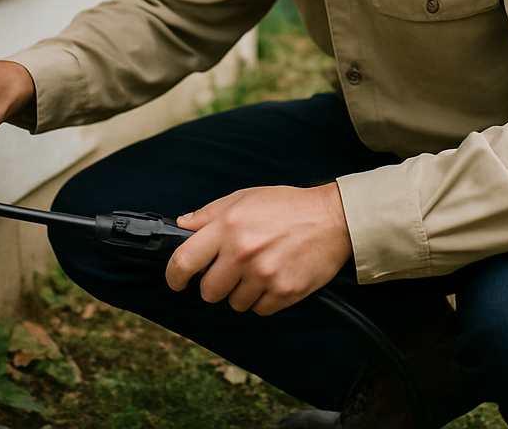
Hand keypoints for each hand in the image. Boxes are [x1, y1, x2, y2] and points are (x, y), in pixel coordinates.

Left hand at [165, 183, 352, 315]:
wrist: (332, 219)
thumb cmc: (287, 206)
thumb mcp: (244, 198)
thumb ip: (209, 214)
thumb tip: (182, 226)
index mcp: (228, 226)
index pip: (185, 261)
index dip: (174, 276)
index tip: (176, 281)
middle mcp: (243, 252)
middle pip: (208, 291)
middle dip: (213, 284)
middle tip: (228, 271)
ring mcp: (263, 275)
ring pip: (233, 303)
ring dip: (240, 292)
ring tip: (257, 270)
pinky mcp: (283, 293)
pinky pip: (258, 310)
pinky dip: (262, 299)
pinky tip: (272, 278)